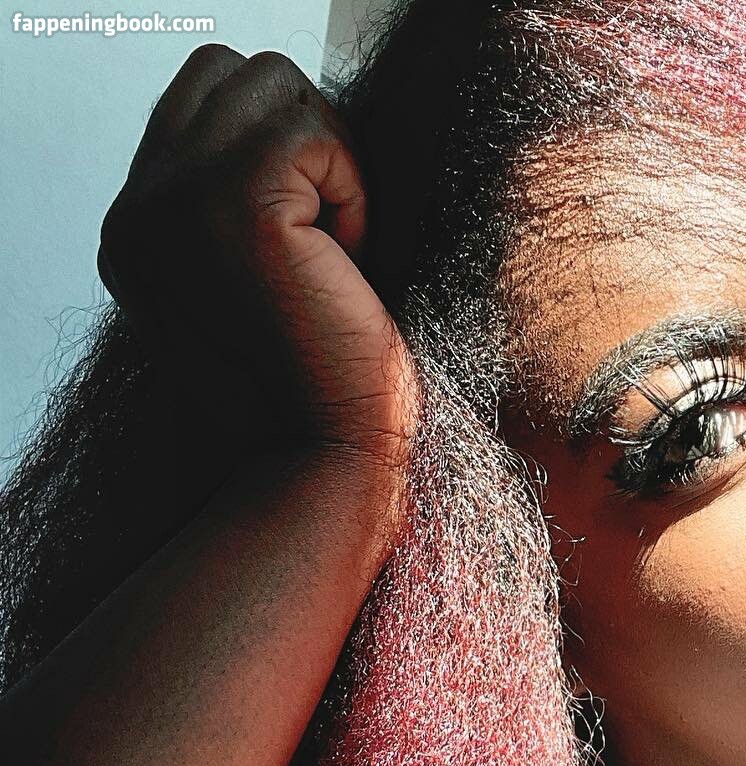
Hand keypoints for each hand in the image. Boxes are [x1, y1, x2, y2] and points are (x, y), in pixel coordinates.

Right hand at [97, 44, 420, 478]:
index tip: (314, 234)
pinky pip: (314, 132)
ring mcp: (177, 203)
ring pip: (273, 85)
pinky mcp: (238, 208)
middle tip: (331, 239)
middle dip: (306, 137)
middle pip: (236, 72)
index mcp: (136, 231)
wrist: (334, 457)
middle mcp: (138, 213)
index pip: (203, 96)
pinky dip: (353, 190)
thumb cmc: (321, 384)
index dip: (283, 142)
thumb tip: (292, 129)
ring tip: (335, 254)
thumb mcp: (260, 279)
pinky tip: (346, 264)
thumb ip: (244, 200)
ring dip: (331, 163)